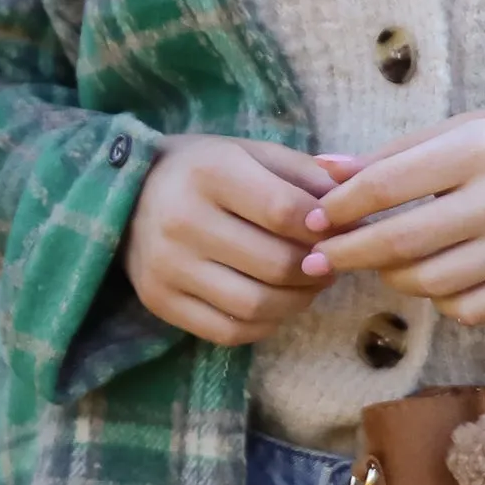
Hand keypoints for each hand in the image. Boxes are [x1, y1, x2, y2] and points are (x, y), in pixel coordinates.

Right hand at [126, 133, 335, 343]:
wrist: (126, 193)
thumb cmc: (204, 170)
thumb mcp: (250, 154)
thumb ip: (305, 172)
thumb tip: (357, 187)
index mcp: (209, 173)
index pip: (284, 211)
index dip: (324, 227)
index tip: (338, 229)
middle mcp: (182, 221)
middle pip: (276, 264)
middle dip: (318, 269)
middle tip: (330, 262)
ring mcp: (167, 267)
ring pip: (256, 304)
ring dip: (297, 301)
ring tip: (307, 284)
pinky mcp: (160, 301)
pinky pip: (229, 330)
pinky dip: (265, 324)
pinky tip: (275, 303)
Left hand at [302, 104, 484, 324]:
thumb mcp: (470, 128)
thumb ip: (398, 153)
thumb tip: (325, 172)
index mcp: (479, 148)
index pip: (386, 186)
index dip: (339, 208)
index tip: (313, 219)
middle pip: (399, 242)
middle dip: (348, 253)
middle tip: (320, 257)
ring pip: (428, 283)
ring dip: (391, 276)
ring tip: (382, 262)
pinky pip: (467, 309)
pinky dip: (439, 299)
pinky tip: (435, 278)